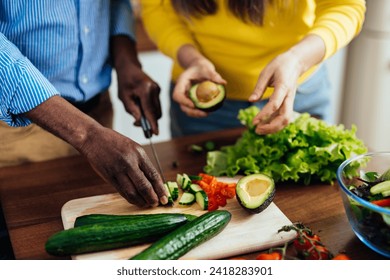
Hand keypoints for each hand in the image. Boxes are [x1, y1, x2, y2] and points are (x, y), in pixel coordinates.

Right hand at [25, 95, 167, 207]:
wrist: (93, 138)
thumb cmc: (115, 142)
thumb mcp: (133, 147)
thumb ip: (142, 163)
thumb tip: (153, 181)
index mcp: (139, 153)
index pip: (153, 175)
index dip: (160, 188)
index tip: (165, 197)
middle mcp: (130, 162)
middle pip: (145, 186)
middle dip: (153, 198)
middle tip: (157, 204)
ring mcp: (118, 170)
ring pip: (133, 192)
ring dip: (142, 201)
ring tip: (147, 204)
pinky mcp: (109, 177)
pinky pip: (122, 192)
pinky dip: (131, 199)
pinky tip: (136, 201)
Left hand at [111, 35, 161, 134]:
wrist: (130, 67)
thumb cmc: (124, 82)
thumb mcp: (123, 97)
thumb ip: (132, 109)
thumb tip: (140, 121)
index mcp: (146, 90)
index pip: (150, 111)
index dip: (152, 124)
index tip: (155, 133)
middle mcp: (155, 89)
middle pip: (156, 112)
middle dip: (149, 121)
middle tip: (136, 124)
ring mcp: (158, 89)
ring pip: (157, 110)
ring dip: (149, 115)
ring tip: (137, 113)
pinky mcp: (159, 90)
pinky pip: (156, 105)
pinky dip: (150, 109)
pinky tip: (140, 106)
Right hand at [174, 45, 225, 116]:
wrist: (199, 67)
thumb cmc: (201, 66)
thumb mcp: (207, 68)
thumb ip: (214, 75)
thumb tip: (223, 83)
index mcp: (181, 82)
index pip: (177, 95)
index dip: (184, 102)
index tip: (194, 105)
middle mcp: (182, 91)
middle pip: (182, 105)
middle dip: (192, 111)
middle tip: (204, 114)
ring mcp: (186, 96)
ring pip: (187, 109)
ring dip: (195, 114)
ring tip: (207, 114)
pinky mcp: (191, 100)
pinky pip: (193, 108)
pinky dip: (199, 111)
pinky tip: (208, 111)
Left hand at [248, 51, 301, 133]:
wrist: (296, 62)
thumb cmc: (280, 65)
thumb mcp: (266, 72)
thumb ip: (259, 88)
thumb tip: (251, 101)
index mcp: (283, 87)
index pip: (274, 104)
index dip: (264, 115)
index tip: (254, 122)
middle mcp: (289, 96)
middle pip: (285, 117)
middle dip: (271, 127)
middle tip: (257, 130)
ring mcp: (290, 101)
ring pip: (286, 120)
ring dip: (273, 128)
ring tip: (259, 131)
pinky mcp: (288, 103)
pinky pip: (283, 117)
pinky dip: (275, 124)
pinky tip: (264, 126)